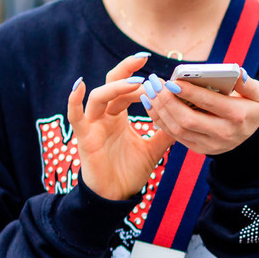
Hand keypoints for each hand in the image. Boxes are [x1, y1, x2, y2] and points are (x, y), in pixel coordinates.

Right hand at [68, 53, 177, 201]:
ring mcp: (93, 125)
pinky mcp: (84, 137)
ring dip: (116, 87)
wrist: (116, 196)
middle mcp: (104, 117)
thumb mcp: (153, 149)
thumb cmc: (129, 172)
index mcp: (118, 117)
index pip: (126, 90)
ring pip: (99, 96)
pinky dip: (74, 100)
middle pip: (111, 85)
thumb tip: (183, 117)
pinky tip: (79, 85)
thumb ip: (165, 133)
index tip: (158, 75)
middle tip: (144, 61)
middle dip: (126, 71)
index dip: (140, 80)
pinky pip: (75, 116)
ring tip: (135, 83)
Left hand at [143, 71, 258, 156]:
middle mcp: (224, 134)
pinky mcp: (199, 148)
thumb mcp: (257, 94)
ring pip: (178, 129)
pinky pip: (174, 135)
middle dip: (168, 101)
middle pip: (189, 119)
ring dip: (160, 110)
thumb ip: (246, 83)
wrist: (251, 135)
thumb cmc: (250, 107)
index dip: (188, 92)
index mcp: (238, 116)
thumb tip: (236, 72)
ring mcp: (210, 144)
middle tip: (155, 84)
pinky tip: (152, 104)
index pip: (209, 103)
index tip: (172, 81)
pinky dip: (161, 119)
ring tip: (150, 91)